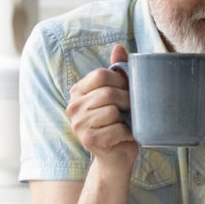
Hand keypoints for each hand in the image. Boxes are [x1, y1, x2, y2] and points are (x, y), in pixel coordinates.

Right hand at [65, 44, 137, 168]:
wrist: (116, 156)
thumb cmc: (119, 122)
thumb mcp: (118, 94)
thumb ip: (117, 70)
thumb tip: (118, 47)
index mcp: (78, 91)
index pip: (100, 74)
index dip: (121, 80)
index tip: (128, 90)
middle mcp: (73, 107)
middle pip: (108, 93)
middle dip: (127, 100)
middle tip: (132, 109)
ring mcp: (79, 125)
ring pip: (113, 111)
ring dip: (127, 118)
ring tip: (126, 123)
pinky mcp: (88, 140)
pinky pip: (117, 129)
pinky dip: (127, 133)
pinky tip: (123, 136)